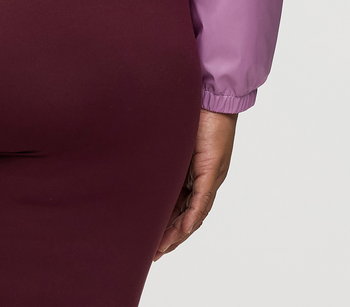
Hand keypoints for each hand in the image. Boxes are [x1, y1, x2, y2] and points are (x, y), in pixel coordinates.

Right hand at [154, 108, 236, 258]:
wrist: (212, 96)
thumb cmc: (192, 111)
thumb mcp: (172, 138)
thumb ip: (160, 153)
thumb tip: (138, 157)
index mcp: (192, 173)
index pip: (179, 205)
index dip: (166, 224)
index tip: (152, 239)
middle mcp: (202, 179)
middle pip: (186, 216)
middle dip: (170, 236)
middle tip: (154, 253)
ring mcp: (208, 176)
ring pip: (194, 214)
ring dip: (178, 232)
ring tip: (163, 248)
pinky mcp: (212, 170)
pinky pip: (202, 199)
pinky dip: (193, 215)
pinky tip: (184, 229)